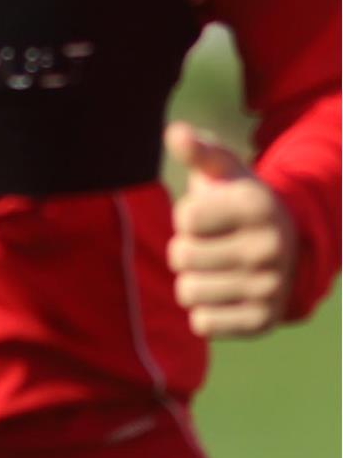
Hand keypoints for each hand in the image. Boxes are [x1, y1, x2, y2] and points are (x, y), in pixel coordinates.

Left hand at [165, 121, 298, 338]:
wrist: (282, 246)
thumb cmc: (236, 199)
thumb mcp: (221, 169)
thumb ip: (197, 149)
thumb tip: (175, 133)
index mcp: (258, 207)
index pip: (184, 219)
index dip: (187, 216)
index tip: (211, 215)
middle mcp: (270, 249)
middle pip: (181, 257)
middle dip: (185, 249)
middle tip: (210, 245)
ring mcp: (270, 289)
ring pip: (187, 292)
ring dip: (192, 280)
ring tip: (216, 268)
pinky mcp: (263, 322)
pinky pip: (203, 324)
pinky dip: (204, 311)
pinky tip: (223, 294)